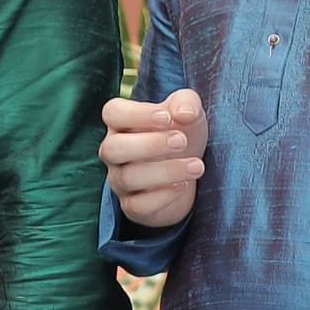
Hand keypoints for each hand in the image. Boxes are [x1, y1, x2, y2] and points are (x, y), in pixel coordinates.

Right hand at [99, 87, 209, 230]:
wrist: (189, 173)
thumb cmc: (181, 135)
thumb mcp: (187, 113)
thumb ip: (187, 103)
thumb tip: (185, 114)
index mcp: (122, 124)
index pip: (113, 113)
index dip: (137, 114)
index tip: (168, 117)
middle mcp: (114, 151)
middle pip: (112, 148)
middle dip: (149, 145)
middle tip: (182, 141)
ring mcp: (120, 180)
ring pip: (128, 178)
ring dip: (166, 171)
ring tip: (197, 166)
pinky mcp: (132, 206)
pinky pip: (137, 206)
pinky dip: (163, 197)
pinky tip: (184, 186)